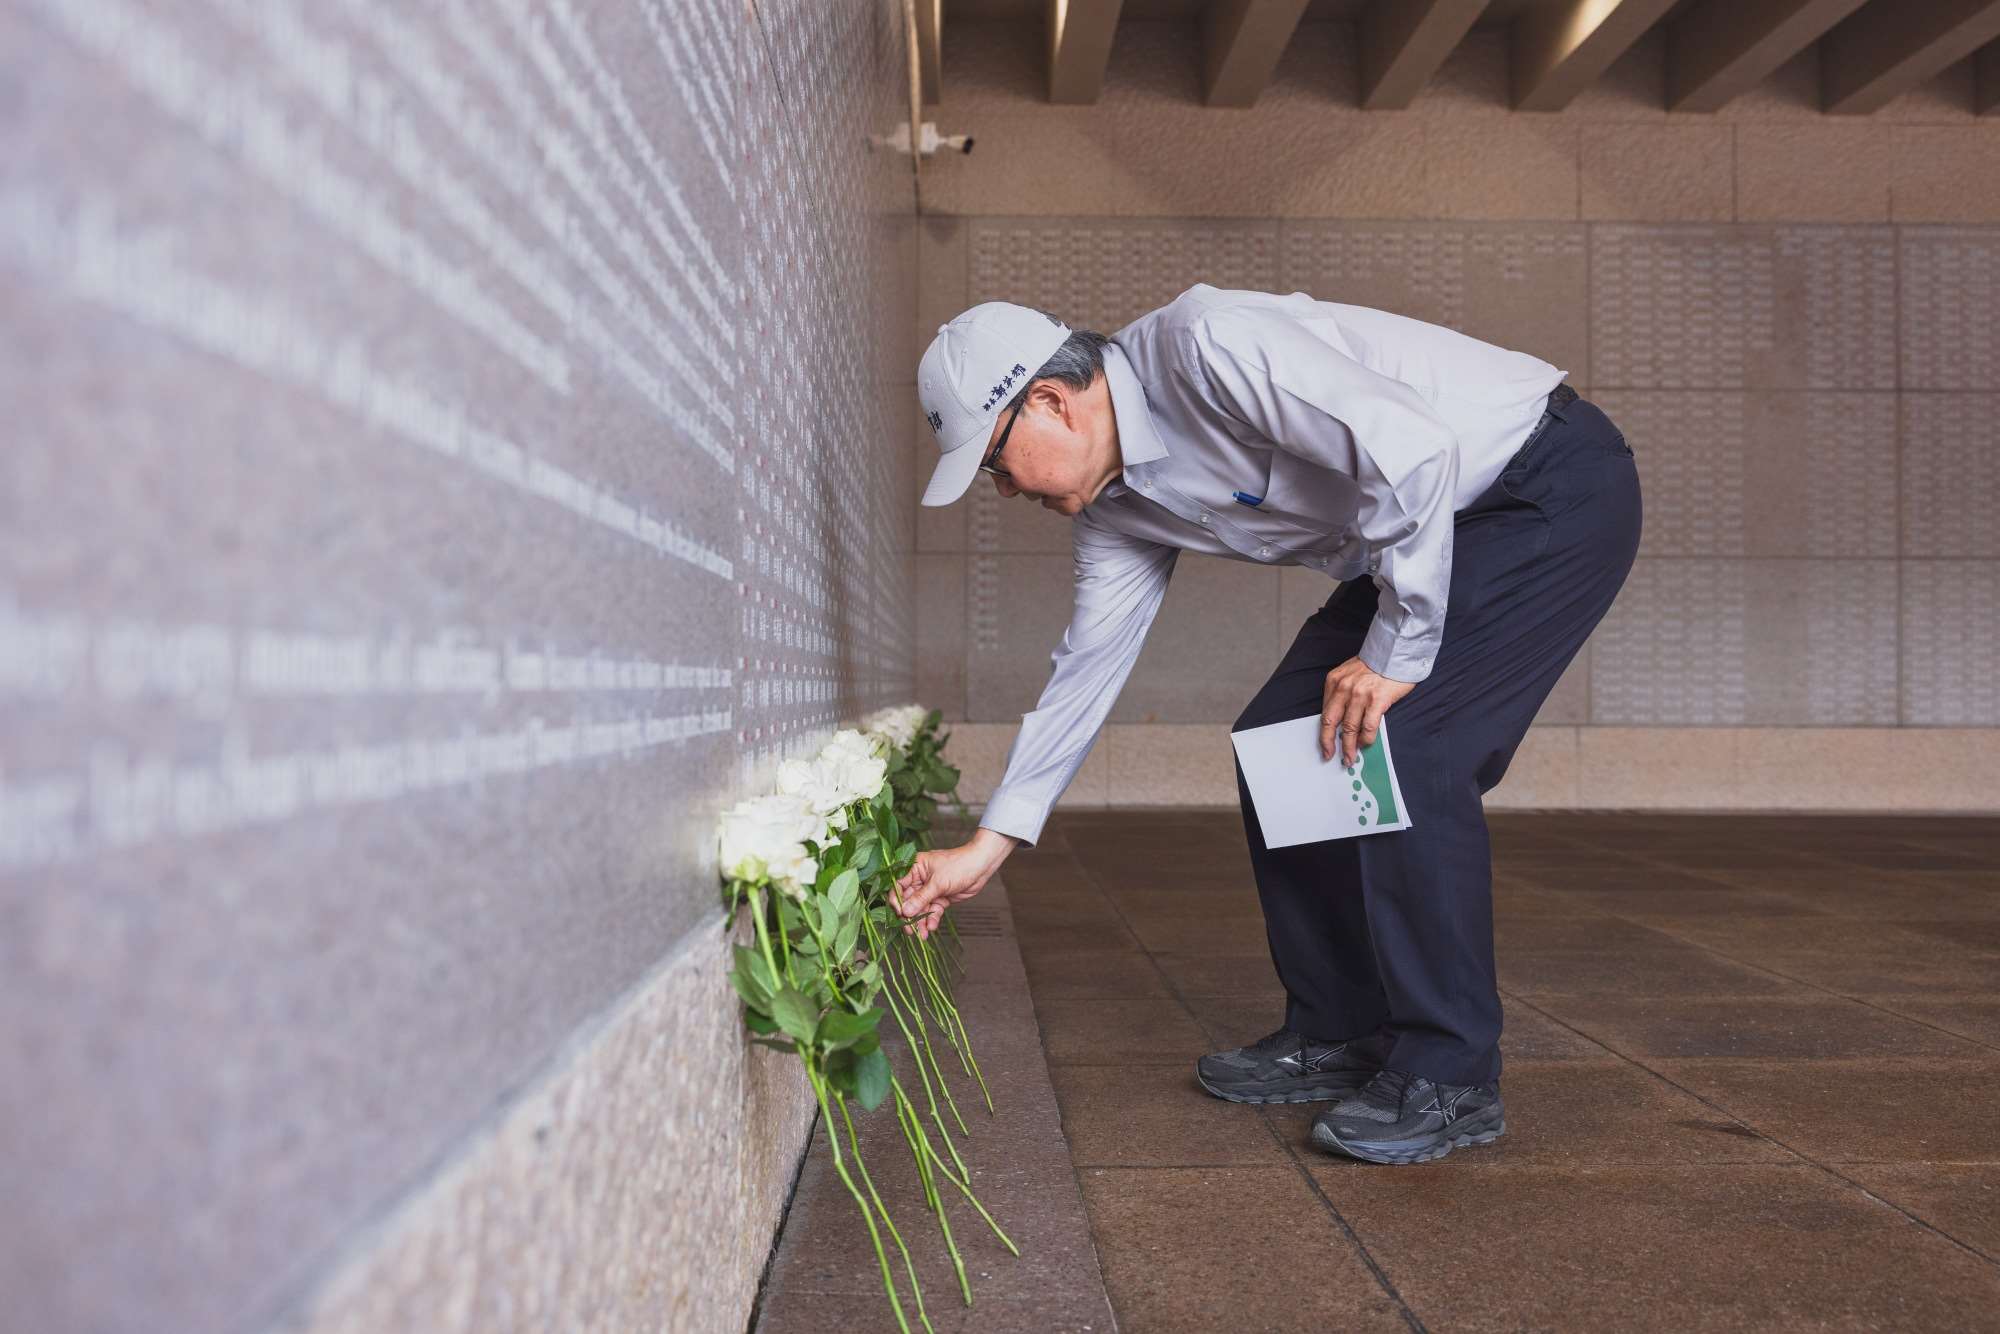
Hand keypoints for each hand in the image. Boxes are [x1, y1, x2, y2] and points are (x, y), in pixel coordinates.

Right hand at [892, 828, 1016, 939]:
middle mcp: (920, 879)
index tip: (900, 913)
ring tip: (922, 935)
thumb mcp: (938, 882)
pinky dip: (932, 919)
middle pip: (909, 901)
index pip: (899, 886)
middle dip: (909, 916)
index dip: (897, 901)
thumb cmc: (959, 865)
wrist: (981, 867)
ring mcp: (930, 890)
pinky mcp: (940, 898)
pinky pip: (932, 911)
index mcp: (915, 868)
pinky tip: (931, 927)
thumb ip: (921, 898)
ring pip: (921, 909)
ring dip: (920, 921)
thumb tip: (905, 911)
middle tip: (910, 930)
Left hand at [1321, 656, 1417, 764]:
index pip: (1325, 712)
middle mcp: (1344, 688)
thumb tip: (1340, 719)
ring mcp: (1360, 695)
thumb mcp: (1349, 674)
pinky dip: (1366, 739)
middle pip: (1331, 722)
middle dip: (1329, 743)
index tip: (1325, 745)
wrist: (1395, 653)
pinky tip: (1366, 744)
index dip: (1324, 732)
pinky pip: (1368, 726)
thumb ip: (1342, 693)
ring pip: (1349, 728)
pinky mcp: (1377, 700)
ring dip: (1349, 746)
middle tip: (1331, 756)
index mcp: (1334, 682)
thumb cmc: (1374, 665)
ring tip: (1350, 757)